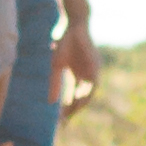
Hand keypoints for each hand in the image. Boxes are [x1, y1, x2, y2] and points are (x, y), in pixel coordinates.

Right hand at [54, 0, 101, 115]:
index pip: (74, 97)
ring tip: (73, 111)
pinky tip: (79, 98)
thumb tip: (50, 103)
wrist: (74, 26)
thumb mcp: (56, 66)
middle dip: (75, 109)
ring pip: (90, 92)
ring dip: (82, 102)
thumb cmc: (64, 44)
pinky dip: (87, 91)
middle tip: (66, 119)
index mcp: (78, 76)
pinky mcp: (95, 64)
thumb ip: (55, 84)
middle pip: (83, 97)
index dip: (68, 108)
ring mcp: (92, 70)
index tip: (62, 120)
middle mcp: (87, 76)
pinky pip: (93, 81)